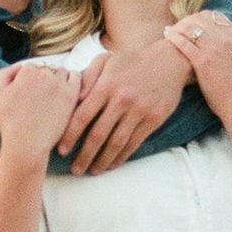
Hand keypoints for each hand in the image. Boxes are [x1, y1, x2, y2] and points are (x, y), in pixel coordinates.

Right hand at [0, 61, 79, 166]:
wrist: (27, 142)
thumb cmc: (9, 122)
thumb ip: (5, 74)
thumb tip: (18, 66)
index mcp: (26, 72)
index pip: (30, 68)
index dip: (29, 81)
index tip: (29, 93)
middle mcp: (43, 74)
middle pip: (46, 69)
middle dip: (43, 80)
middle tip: (41, 97)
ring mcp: (59, 83)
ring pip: (61, 72)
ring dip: (58, 79)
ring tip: (54, 95)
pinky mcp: (71, 94)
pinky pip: (76, 77)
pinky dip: (73, 79)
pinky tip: (67, 90)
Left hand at [55, 43, 189, 175]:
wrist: (169, 61)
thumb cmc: (132, 61)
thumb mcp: (106, 60)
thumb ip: (87, 77)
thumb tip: (74, 98)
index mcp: (106, 85)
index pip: (82, 116)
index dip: (70, 136)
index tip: (62, 151)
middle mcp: (121, 100)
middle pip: (98, 135)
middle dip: (84, 156)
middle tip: (75, 170)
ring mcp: (139, 111)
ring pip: (116, 143)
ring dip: (103, 161)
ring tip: (92, 171)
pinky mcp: (153, 119)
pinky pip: (134, 143)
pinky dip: (121, 156)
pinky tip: (112, 164)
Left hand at [162, 11, 231, 125]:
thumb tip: (226, 30)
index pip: (215, 16)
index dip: (201, 17)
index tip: (192, 22)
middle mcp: (226, 38)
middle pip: (201, 19)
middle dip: (188, 20)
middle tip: (178, 25)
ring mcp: (214, 48)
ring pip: (191, 27)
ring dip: (179, 26)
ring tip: (170, 29)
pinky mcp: (203, 61)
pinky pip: (184, 42)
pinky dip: (173, 36)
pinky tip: (167, 35)